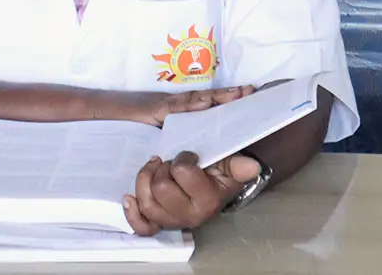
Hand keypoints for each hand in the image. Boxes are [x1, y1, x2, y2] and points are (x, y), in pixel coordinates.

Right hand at [112, 84, 255, 125]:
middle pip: (205, 100)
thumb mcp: (151, 136)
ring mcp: (165, 105)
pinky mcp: (154, 108)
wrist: (98, 114)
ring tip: (239, 95)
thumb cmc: (124, 128)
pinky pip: (176, 107)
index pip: (205, 108)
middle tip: (252, 92)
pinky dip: (191, 105)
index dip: (224, 103)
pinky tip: (205, 103)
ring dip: (217, 98)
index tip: (246, 97)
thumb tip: (191, 148)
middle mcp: (173, 106)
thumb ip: (171, 139)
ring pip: (195, 100)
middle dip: (229, 97)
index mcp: (176, 114)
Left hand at [123, 151, 257, 234]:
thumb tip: (252, 166)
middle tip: (170, 162)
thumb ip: (237, 164)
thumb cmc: (216, 169)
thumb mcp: (228, 162)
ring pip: (147, 203)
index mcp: (208, 200)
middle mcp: (190, 216)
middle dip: (163, 168)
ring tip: (154, 167)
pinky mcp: (158, 222)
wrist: (209, 182)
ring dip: (146, 179)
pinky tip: (129, 196)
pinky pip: (142, 226)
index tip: (189, 155)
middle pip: (161, 188)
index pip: (182, 173)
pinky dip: (133, 212)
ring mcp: (173, 221)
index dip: (182, 158)